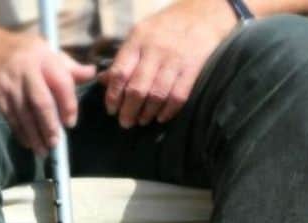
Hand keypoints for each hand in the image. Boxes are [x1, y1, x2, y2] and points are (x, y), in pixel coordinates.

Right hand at [0, 31, 95, 154]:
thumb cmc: (23, 50)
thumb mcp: (47, 49)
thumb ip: (69, 66)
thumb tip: (92, 73)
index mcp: (43, 58)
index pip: (61, 83)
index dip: (68, 105)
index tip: (70, 123)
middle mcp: (26, 70)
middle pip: (40, 102)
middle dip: (49, 125)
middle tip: (56, 142)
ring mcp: (9, 83)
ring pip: (24, 114)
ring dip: (34, 135)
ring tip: (44, 151)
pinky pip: (10, 116)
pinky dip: (19, 132)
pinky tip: (28, 143)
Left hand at [100, 0, 236, 127]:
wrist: (204, 14)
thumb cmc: (166, 26)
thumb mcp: (140, 33)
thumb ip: (123, 57)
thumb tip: (103, 80)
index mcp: (138, 40)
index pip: (120, 73)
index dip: (113, 95)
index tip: (111, 109)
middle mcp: (155, 50)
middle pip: (137, 88)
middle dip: (128, 110)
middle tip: (125, 123)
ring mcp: (175, 59)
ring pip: (157, 95)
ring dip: (147, 113)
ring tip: (142, 121)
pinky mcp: (193, 68)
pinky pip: (178, 95)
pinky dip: (168, 110)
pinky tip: (162, 117)